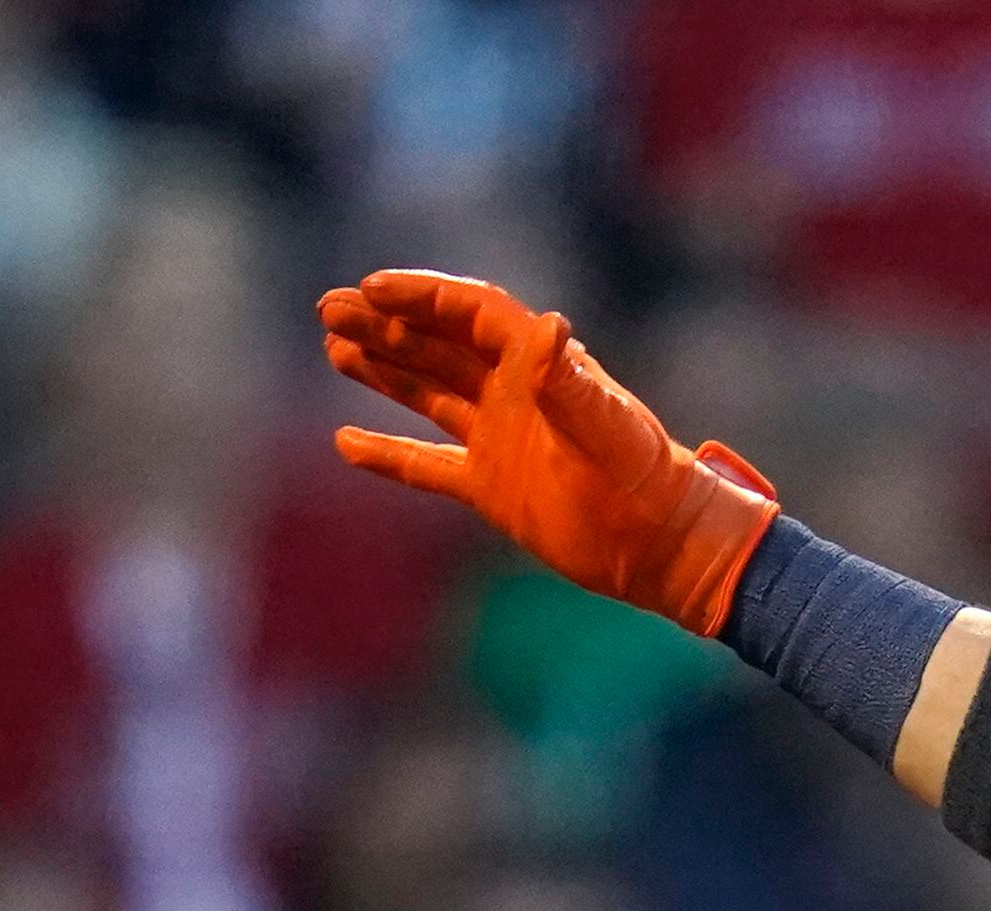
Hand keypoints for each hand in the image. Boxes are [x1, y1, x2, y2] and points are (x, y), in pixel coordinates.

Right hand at [319, 268, 778, 634]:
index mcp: (539, 366)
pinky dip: (387, 454)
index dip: (421, 296)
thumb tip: (549, 325)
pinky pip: (427, 466)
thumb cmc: (643, 478)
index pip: (470, 313)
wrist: (661, 543)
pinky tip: (344, 442)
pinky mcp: (492, 488)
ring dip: (383, 370)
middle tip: (329, 308)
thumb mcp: (606, 425)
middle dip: (385, 325)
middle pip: (438, 345)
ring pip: (429, 392)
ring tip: (333, 347)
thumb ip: (569, 381)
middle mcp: (515, 394)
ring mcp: (500, 440)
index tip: (370, 288)